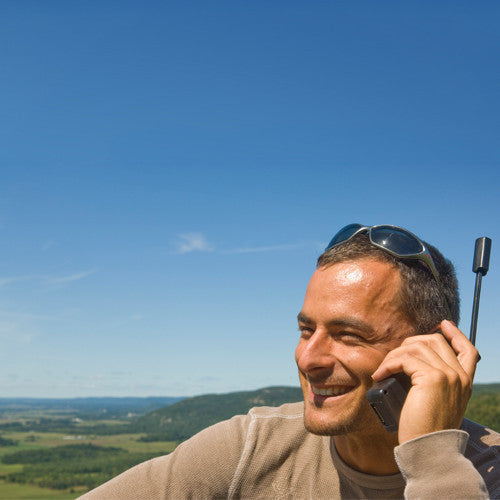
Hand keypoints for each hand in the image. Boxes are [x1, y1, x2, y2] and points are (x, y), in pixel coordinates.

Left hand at [371, 320, 479, 443]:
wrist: (428, 449)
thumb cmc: (425, 428)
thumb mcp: (437, 401)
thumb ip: (435, 382)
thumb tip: (413, 362)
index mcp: (465, 382)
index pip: (468, 350)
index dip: (456, 333)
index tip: (443, 324)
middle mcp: (460, 376)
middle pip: (434, 341)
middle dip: (409, 344)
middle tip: (392, 359)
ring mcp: (449, 375)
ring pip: (416, 347)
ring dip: (393, 356)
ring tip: (383, 370)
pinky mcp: (432, 378)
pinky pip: (404, 358)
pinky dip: (388, 364)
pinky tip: (380, 375)